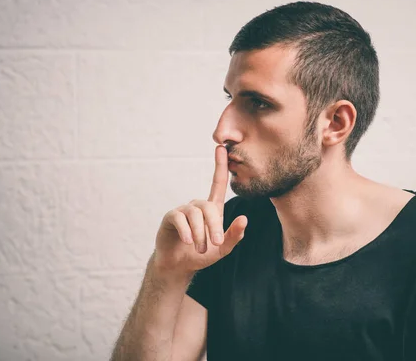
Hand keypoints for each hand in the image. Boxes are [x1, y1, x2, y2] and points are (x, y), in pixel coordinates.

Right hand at [154, 145, 247, 275]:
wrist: (179, 266)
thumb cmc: (201, 255)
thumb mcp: (222, 248)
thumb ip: (234, 235)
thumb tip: (244, 218)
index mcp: (212, 209)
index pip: (218, 183)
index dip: (220, 166)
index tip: (222, 148)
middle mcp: (198, 206)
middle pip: (209, 206)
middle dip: (214, 226)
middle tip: (215, 243)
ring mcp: (183, 210)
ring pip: (195, 214)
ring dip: (200, 233)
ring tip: (200, 248)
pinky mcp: (171, 217)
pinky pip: (180, 218)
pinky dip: (186, 231)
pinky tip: (188, 241)